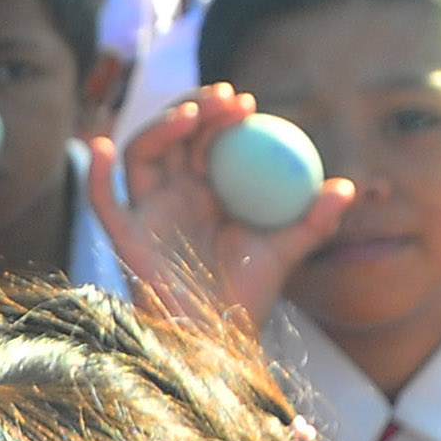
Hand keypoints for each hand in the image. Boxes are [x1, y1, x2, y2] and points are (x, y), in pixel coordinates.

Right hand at [87, 84, 353, 331]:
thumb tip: (347, 187)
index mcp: (206, 190)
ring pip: (143, 153)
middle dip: (198, 107)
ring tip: (194, 113)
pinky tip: (100, 145)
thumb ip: (314, 220)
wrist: (219, 340)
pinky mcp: (125, 238)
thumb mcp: (286, 252)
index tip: (248, 104)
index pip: (208, 137)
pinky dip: (94, 174)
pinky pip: (102, 202)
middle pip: (176, 135)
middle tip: (229, 100)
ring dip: (162, 125)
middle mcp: (173, 194)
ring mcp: (147, 212)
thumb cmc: (248, 297)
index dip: (222, 115)